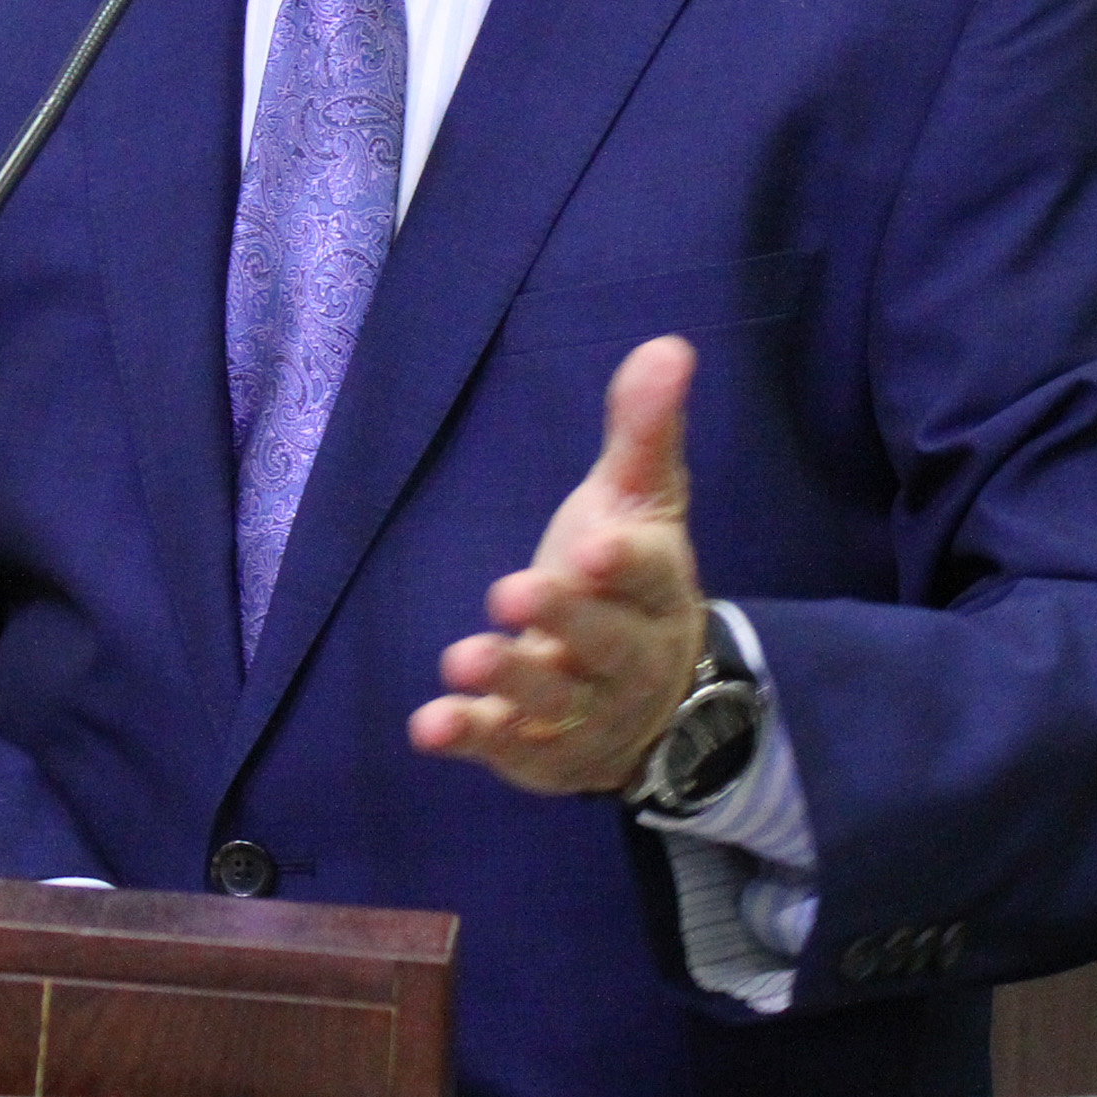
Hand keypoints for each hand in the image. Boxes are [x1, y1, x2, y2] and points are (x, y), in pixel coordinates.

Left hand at [408, 335, 709, 795]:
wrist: (650, 700)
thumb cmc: (626, 582)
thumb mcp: (637, 502)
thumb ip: (643, 432)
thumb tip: (668, 345)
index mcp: (657, 590)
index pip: (648, 574)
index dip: (622, 564)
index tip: (594, 545)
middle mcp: (630, 658)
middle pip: (604, 643)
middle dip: (564, 618)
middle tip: (512, 591)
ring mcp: (587, 712)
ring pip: (555, 700)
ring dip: (509, 679)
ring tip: (461, 658)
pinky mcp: (542, 751)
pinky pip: (509, 747)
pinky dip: (471, 736)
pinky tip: (428, 724)